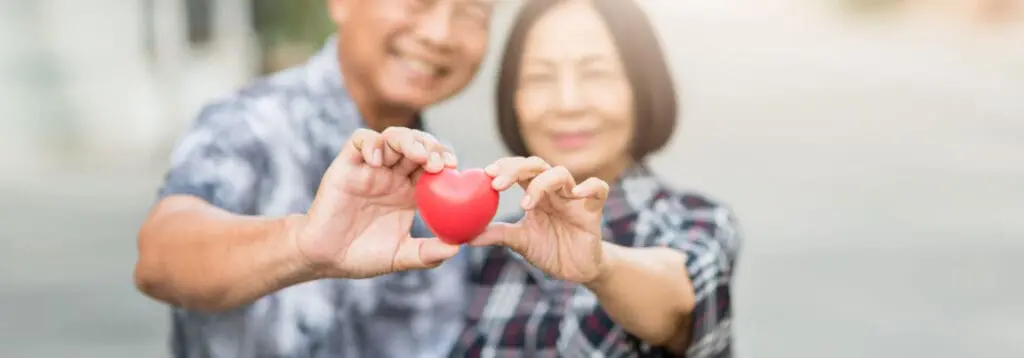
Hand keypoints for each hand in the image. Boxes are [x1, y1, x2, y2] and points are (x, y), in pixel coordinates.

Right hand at [295, 127, 459, 278]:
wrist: (325, 257)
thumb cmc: (363, 256)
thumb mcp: (401, 256)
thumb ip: (428, 254)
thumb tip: (457, 249)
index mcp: (410, 192)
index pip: (434, 166)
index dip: (446, 160)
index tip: (455, 168)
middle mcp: (393, 175)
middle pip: (418, 146)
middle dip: (432, 147)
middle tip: (441, 163)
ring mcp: (370, 168)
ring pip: (393, 137)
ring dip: (409, 140)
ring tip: (418, 155)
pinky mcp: (347, 164)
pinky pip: (360, 140)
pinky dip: (371, 143)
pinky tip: (376, 160)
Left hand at [470, 156, 611, 283]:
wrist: (577, 269)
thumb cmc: (550, 250)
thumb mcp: (520, 242)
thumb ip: (496, 234)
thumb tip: (464, 236)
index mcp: (535, 193)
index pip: (519, 170)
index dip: (503, 167)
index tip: (485, 174)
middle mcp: (554, 190)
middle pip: (536, 164)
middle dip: (515, 169)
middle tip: (496, 183)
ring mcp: (574, 197)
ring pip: (561, 173)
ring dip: (541, 183)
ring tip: (525, 204)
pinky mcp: (593, 209)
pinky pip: (599, 188)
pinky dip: (589, 186)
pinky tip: (576, 193)